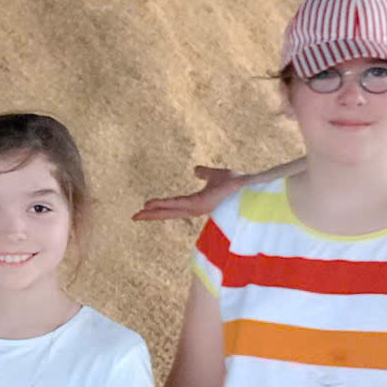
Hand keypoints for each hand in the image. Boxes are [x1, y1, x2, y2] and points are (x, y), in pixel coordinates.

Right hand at [132, 165, 258, 222]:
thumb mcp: (216, 175)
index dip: (161, 206)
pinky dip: (164, 204)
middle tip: (134, 217)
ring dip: (154, 212)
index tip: (147, 206)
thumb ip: (205, 173)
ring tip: (137, 215)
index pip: (175, 206)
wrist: (251, 187)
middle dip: (152, 215)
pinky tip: (151, 204)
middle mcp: (196, 208)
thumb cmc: (239, 183)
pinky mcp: (200, 205)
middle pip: (169, 212)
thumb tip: (195, 169)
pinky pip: (178, 204)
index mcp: (198, 202)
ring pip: (171, 210)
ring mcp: (197, 208)